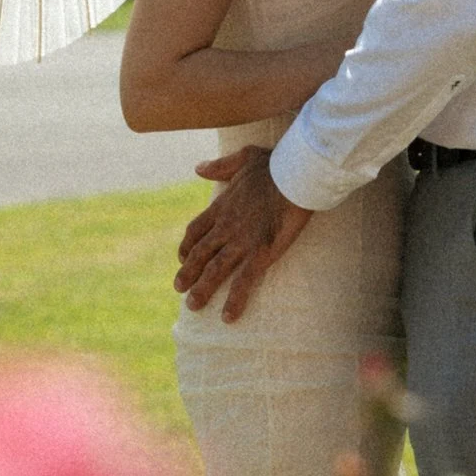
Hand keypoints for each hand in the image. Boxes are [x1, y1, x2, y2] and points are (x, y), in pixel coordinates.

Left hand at [174, 144, 312, 321]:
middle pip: (200, 254)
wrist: (295, 174)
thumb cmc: (275, 164)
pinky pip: (244, 282)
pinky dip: (234, 301)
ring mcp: (242, 242)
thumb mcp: (243, 158)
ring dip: (202, 290)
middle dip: (188, 272)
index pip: (196, 230)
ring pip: (215, 270)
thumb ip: (219, 166)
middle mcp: (226, 227)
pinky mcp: (261, 253)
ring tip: (193, 306)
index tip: (183, 258)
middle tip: (179, 288)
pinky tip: (228, 318)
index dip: (187, 246)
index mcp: (222, 206)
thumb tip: (198, 168)